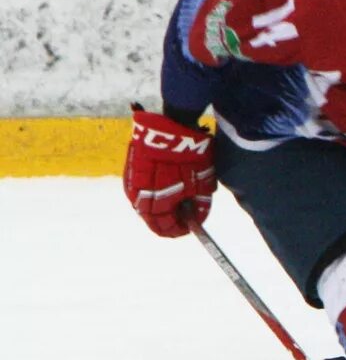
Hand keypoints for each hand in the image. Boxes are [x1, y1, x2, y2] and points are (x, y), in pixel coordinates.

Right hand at [124, 105, 214, 237]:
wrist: (169, 128)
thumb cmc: (189, 157)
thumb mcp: (202, 182)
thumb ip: (200, 205)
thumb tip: (198, 219)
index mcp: (156, 205)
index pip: (165, 228)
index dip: (179, 230)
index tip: (190, 227)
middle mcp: (139, 199)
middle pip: (152, 220)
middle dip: (169, 220)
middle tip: (185, 216)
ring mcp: (131, 185)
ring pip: (144, 206)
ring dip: (159, 208)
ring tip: (177, 201)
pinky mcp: (129, 172)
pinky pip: (139, 192)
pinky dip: (151, 195)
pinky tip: (165, 189)